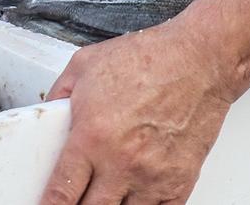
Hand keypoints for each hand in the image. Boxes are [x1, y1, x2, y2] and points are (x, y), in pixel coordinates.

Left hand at [40, 21, 238, 204]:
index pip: (61, 193)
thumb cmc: (149, 59)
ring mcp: (151, 177)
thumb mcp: (85, 65)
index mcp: (92, 137)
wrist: (199, 59)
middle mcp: (120, 162)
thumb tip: (49, 120)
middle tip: (79, 197)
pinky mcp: (179, 181)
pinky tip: (136, 198)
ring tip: (108, 192)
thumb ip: (59, 97)